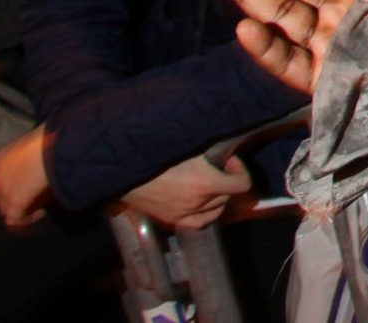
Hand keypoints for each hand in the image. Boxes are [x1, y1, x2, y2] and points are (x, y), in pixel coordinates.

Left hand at [0, 127, 54, 227]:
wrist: (54, 147)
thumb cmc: (50, 138)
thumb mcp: (36, 141)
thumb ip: (32, 152)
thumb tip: (41, 158)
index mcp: (1, 159)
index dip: (8, 184)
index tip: (23, 185)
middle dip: (12, 198)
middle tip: (31, 198)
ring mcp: (3, 191)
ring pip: (5, 208)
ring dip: (20, 209)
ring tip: (37, 207)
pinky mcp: (14, 202)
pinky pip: (15, 218)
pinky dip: (27, 218)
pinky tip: (41, 213)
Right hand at [121, 153, 251, 230]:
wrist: (126, 169)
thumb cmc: (158, 151)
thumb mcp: (190, 144)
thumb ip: (211, 147)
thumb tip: (227, 144)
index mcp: (206, 182)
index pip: (241, 184)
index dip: (240, 170)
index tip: (229, 159)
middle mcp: (198, 201)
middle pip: (227, 196)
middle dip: (227, 180)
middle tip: (218, 166)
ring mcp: (184, 213)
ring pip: (214, 210)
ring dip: (218, 197)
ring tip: (211, 184)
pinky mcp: (171, 219)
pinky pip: (198, 222)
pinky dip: (206, 214)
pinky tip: (203, 204)